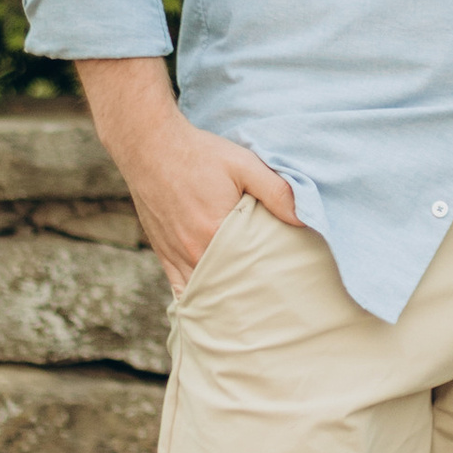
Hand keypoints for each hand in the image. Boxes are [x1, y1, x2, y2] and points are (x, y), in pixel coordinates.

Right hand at [108, 107, 297, 287]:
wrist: (151, 146)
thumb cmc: (199, 154)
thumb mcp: (244, 164)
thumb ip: (276, 191)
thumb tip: (302, 219)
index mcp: (216, 232)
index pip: (249, 271)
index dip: (267, 280)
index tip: (284, 285)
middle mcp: (193, 250)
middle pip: (227, 286)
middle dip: (248, 294)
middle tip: (270, 300)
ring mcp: (175, 254)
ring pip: (203, 292)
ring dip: (222, 298)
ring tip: (245, 306)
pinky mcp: (163, 252)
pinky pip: (179, 288)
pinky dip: (196, 298)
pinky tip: (211, 306)